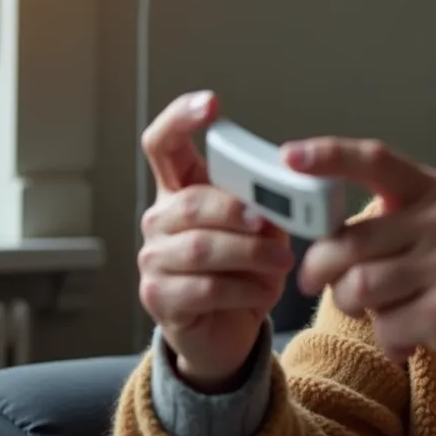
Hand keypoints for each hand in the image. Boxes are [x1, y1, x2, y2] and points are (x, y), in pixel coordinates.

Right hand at [137, 91, 295, 391]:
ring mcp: (153, 259)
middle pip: (191, 202)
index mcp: (181, 189)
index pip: (163, 143)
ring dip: (250, 254)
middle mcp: (159, 219)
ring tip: (282, 263)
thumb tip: (283, 194)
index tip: (212, 104)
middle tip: (272, 226)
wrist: (226, 332)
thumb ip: (263, 206)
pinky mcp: (158, 297)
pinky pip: (205, 287)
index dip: (181, 118)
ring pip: (201, 247)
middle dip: (238, 212)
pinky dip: (244, 289)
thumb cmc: (243, 270)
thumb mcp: (261, 229)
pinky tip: (263, 293)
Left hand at [287, 137, 435, 388]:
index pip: (376, 160)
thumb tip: (321, 233)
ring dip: (356, 309)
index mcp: (435, 192)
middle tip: (316, 282)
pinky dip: (388, 341)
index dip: (328, 156)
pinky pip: (385, 328)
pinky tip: (411, 341)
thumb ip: (392, 222)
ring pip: (357, 289)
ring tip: (383, 314)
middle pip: (345, 243)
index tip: (289, 158)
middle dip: (319, 270)